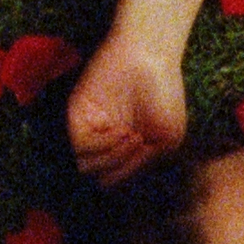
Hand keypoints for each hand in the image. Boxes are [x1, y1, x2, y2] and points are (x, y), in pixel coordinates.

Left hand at [67, 35, 187, 184]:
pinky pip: (81, 147)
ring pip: (87, 167)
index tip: (147, 157)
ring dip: (114, 159)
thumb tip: (119, 185)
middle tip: (139, 145)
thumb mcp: (166, 141)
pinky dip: (103, 147)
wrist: (151, 58)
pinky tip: (122, 134)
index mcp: (121, 148)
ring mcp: (88, 130)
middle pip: (99, 177)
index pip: (115, 179)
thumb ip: (143, 165)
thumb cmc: (165, 95)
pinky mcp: (77, 117)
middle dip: (122, 169)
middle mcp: (102, 142)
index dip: (131, 176)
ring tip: (133, 138)